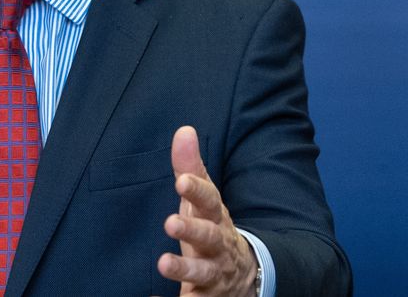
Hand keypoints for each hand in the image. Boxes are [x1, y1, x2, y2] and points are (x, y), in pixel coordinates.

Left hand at [156, 126, 257, 296]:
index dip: (197, 191)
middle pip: (209, 238)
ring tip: (163, 264)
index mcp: (215, 218)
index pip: (209, 201)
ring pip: (203, 274)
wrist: (244, 276)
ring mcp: (213, 275)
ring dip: (183, 270)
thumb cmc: (212, 228)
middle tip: (171, 223)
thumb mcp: (204, 200)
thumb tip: (184, 130)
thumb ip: (191, 168)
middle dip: (192, 230)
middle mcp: (217, 247)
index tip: (181, 181)